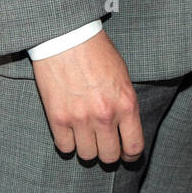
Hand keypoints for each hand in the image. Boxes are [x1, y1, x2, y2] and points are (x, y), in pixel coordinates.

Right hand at [31, 28, 143, 163]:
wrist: (67, 36)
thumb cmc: (96, 52)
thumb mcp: (122, 76)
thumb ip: (124, 104)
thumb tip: (126, 128)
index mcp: (126, 103)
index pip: (133, 147)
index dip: (130, 155)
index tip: (126, 154)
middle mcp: (105, 115)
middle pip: (109, 156)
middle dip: (107, 152)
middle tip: (103, 143)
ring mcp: (80, 119)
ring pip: (87, 155)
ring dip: (87, 147)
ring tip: (85, 133)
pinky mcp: (58, 118)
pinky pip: (65, 147)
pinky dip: (68, 142)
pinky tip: (69, 129)